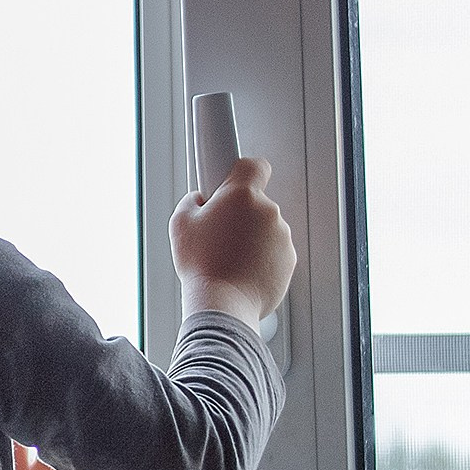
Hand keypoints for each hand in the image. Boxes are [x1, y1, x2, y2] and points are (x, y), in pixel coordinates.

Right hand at [170, 157, 296, 325]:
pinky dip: (262, 258)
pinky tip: (241, 271)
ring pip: (265, 228)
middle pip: (256, 203)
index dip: (244, 172)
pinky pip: (275, 251)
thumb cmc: (201, 265)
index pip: (255, 165)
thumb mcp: (180, 224)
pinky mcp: (289, 260)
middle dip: (240, 214)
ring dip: (251, 238)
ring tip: (228, 258)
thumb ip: (192, 201)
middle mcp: (268, 211)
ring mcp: (282, 236)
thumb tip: (199, 200)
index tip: (235, 181)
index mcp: (242, 195)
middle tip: (219, 234)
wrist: (223, 304)